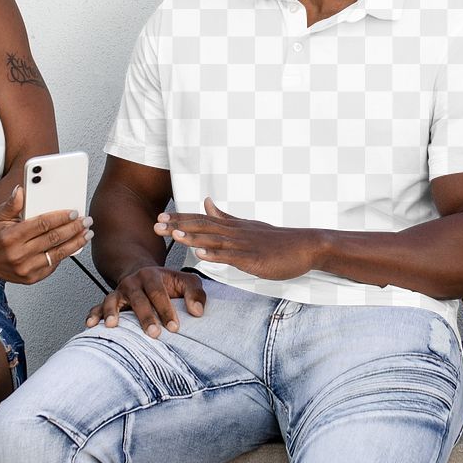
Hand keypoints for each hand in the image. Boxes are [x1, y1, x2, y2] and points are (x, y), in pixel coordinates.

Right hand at [0, 185, 92, 283]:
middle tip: (86, 221)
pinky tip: (73, 245)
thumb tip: (21, 189)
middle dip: (73, 229)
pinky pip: (53, 266)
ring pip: (57, 254)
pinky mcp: (31, 278)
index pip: (41, 224)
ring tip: (86, 234)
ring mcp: (25, 269)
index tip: (74, 212)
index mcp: (11, 236)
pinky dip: (64, 255)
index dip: (60, 218)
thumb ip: (12, 204)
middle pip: (53, 239)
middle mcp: (18, 254)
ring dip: (75, 243)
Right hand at [85, 266, 205, 338]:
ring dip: (112, 312)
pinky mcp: (109, 301)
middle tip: (154, 333)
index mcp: (152, 275)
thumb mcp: (186, 282)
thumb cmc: (169, 283)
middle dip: (145, 316)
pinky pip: (98, 306)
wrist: (145, 275)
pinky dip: (93, 314)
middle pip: (137, 298)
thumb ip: (196, 294)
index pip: (159, 293)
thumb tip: (197, 312)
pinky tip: (91, 325)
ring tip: (112, 325)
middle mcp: (132, 282)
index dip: (166, 310)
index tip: (175, 328)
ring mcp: (119, 291)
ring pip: (113, 300)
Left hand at [154, 197, 325, 281]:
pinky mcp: (254, 259)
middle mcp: (235, 233)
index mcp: (232, 227)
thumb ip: (225, 216)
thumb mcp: (247, 225)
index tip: (160, 218)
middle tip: (156, 225)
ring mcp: (244, 246)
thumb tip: (206, 202)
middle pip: (203, 227)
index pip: (201, 220)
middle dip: (179, 226)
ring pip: (215, 241)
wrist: (306, 246)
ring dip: (193, 238)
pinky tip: (201, 255)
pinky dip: (216, 255)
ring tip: (173, 235)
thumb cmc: (276, 239)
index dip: (180, 219)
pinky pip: (232, 258)